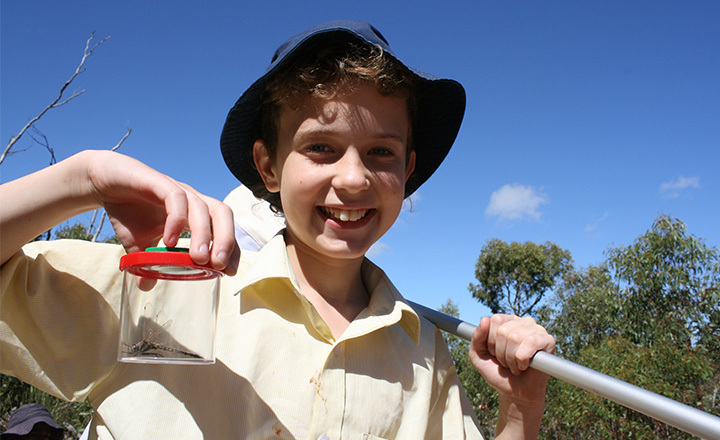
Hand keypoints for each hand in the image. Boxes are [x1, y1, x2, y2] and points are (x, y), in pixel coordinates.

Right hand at [85, 150, 238, 273]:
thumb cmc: (129, 211)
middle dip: (226, 240)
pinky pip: (176, 198)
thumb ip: (147, 263)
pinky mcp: (158, 182)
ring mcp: (176, 190)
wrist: (104, 183)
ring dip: (204, 234)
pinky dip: (177, 220)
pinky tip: (169, 241)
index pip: (223, 229)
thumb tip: (146, 287)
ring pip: (202, 207)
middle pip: (222, 214)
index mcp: (194, 214)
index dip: (231, 249)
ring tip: (199, 259)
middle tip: (220, 266)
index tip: (230, 272)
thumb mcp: (139, 244)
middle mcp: (191, 200)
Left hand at [469, 314, 554, 405]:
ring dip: (511, 359)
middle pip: (503, 330)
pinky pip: (531, 342)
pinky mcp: (548, 341)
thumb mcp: (478, 355)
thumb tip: (485, 319)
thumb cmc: (498, 372)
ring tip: (515, 365)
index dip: (491, 342)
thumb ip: (476, 337)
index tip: (495, 353)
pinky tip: (525, 365)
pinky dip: (523, 359)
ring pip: (515, 337)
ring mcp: (537, 330)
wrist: (515, 393)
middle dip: (501, 353)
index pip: (495, 320)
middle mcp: (523, 322)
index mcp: (507, 321)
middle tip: (507, 362)